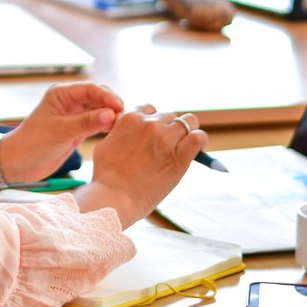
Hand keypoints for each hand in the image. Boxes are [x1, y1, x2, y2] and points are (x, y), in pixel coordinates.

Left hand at [0, 82, 123, 183]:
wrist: (18, 163)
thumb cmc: (33, 143)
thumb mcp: (61, 132)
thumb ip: (86, 122)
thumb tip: (112, 114)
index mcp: (61, 94)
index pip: (90, 89)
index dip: (107, 97)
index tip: (120, 109)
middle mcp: (69, 102)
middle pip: (98, 97)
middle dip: (112, 105)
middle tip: (125, 119)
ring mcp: (73, 116)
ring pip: (99, 110)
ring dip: (111, 116)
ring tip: (123, 127)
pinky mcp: (76, 130)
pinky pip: (96, 123)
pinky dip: (106, 126)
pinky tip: (115, 132)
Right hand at [75, 106, 207, 226]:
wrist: (114, 197)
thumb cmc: (106, 176)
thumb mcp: (106, 144)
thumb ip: (120, 132)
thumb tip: (131, 132)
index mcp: (130, 118)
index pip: (150, 109)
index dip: (154, 121)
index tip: (156, 133)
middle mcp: (149, 124)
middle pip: (170, 115)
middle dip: (170, 128)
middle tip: (170, 144)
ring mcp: (165, 139)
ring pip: (188, 122)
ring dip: (187, 132)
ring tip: (187, 145)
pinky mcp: (179, 157)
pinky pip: (198, 138)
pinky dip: (200, 141)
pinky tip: (198, 149)